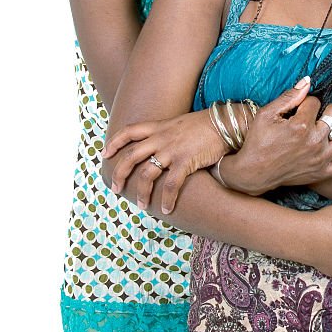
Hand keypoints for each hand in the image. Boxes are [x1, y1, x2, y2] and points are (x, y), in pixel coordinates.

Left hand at [101, 110, 227, 213]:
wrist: (226, 123)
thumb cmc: (205, 125)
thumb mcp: (180, 124)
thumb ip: (167, 133)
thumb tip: (158, 146)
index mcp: (159, 127)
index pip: (129, 131)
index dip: (114, 142)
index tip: (104, 153)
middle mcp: (161, 138)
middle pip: (131, 156)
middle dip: (119, 174)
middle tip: (116, 188)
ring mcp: (172, 150)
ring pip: (147, 174)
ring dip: (142, 193)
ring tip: (142, 206)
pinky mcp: (186, 161)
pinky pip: (172, 184)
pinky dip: (167, 199)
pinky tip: (167, 209)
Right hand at [220, 77, 331, 195]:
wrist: (254, 172)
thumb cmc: (258, 142)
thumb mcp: (267, 114)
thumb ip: (289, 96)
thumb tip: (308, 80)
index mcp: (300, 126)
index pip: (315, 101)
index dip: (306, 102)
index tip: (298, 109)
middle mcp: (314, 142)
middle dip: (328, 108)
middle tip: (319, 114)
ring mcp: (321, 158)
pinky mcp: (323, 172)